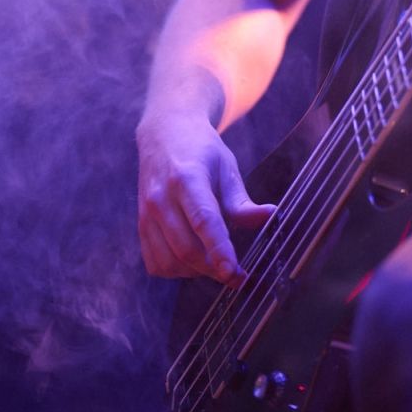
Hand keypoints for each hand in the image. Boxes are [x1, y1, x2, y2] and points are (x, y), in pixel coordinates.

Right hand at [136, 112, 272, 282]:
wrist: (164, 135)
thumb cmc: (200, 151)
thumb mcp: (226, 167)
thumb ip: (242, 200)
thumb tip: (270, 217)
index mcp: (186, 178)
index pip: (204, 220)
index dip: (219, 250)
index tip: (234, 273)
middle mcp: (161, 198)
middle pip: (186, 247)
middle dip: (213, 268)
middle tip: (237, 276)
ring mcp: (146, 214)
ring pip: (170, 261)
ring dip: (196, 272)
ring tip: (216, 264)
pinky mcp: (140, 226)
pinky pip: (156, 263)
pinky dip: (176, 271)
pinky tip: (194, 262)